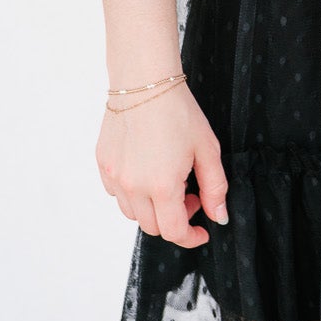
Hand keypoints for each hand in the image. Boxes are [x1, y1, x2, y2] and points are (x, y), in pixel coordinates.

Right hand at [96, 85, 229, 248]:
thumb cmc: (179, 112)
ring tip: (170, 180)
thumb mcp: (208, 150)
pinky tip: (148, 170)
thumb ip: (215, 188)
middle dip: (175, 219)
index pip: (173, 232)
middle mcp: (132, 187)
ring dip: (153, 208)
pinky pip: (117, 194)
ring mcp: (113, 176)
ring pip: (133, 213)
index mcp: (161, 186)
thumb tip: (218, 216)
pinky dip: (133, 193)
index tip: (202, 230)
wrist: (146, 82)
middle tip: (191, 194)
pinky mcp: (102, 164)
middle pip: (152, 226)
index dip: (191, 237)